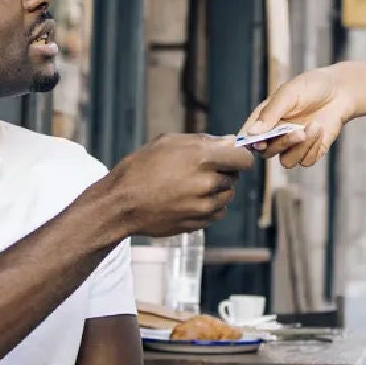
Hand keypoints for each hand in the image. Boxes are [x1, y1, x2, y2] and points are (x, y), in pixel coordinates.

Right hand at [106, 133, 254, 236]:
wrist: (121, 203)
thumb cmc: (141, 168)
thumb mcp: (168, 142)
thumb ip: (203, 141)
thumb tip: (229, 141)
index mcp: (203, 158)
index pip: (243, 159)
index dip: (239, 157)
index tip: (232, 158)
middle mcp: (207, 183)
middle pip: (234, 178)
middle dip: (223, 173)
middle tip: (200, 171)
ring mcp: (203, 207)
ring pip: (227, 197)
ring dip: (216, 191)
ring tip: (191, 186)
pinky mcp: (198, 223)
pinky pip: (216, 214)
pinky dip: (209, 208)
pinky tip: (189, 201)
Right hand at [239, 67, 355, 168]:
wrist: (341, 91)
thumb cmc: (312, 86)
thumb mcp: (289, 94)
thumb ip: (270, 114)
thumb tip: (251, 133)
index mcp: (265, 118)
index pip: (248, 137)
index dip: (249, 143)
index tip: (261, 142)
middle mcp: (276, 134)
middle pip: (266, 152)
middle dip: (283, 143)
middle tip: (298, 132)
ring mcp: (293, 145)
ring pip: (286, 161)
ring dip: (301, 147)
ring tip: (315, 126)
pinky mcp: (310, 151)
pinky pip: (306, 161)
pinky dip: (314, 148)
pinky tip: (321, 130)